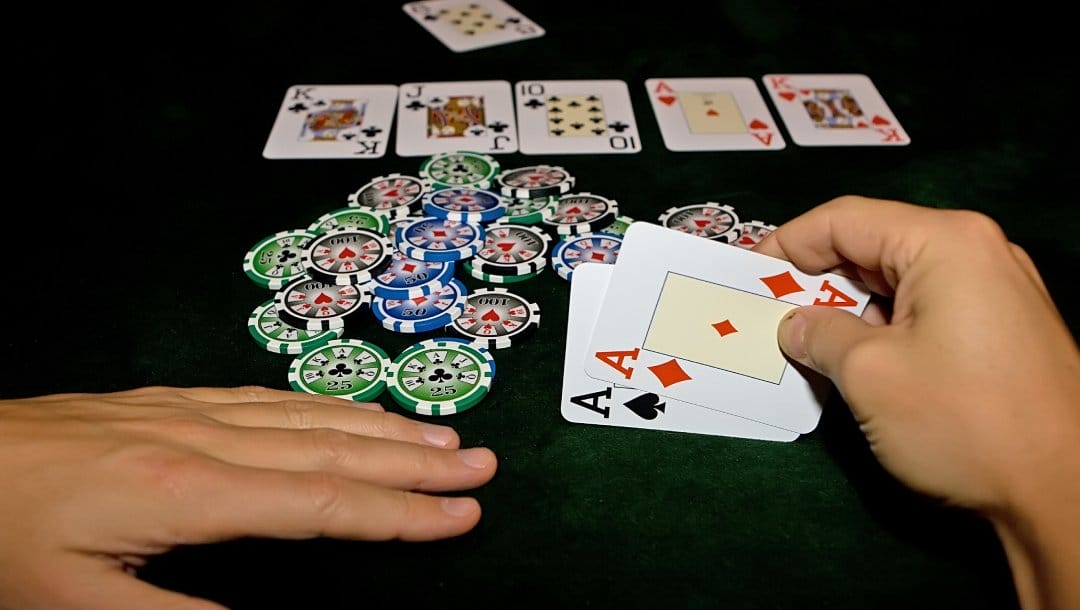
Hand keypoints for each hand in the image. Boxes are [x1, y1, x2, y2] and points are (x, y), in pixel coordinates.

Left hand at [0, 386, 497, 609]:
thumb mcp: (67, 602)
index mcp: (183, 490)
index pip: (320, 502)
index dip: (398, 513)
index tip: (460, 515)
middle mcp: (200, 439)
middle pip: (332, 447)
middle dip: (414, 458)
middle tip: (480, 463)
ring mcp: (185, 411)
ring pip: (308, 414)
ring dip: (382, 425)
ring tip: (440, 435)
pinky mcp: (167, 401)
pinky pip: (269, 396)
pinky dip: (326, 404)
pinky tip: (348, 409)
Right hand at [756, 195, 1079, 609]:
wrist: (1067, 492)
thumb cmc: (964, 422)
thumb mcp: (869, 375)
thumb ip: (819, 335)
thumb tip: (793, 326)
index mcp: (944, 242)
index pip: (844, 220)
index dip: (785, 246)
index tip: (745, 280)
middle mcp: (976, 250)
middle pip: (873, 245)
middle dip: (815, 280)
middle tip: (768, 315)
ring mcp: (996, 288)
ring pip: (898, 280)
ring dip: (848, 308)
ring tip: (806, 344)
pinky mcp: (1003, 327)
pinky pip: (926, 307)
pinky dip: (884, 326)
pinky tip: (856, 361)